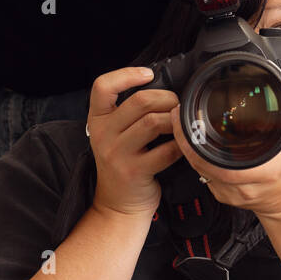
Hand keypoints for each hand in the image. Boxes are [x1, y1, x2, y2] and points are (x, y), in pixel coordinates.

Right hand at [88, 67, 181, 217]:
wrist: (118, 205)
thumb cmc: (124, 164)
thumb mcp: (116, 135)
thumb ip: (130, 113)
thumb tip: (166, 89)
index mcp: (98, 120)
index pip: (102, 87)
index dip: (126, 74)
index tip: (148, 74)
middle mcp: (103, 135)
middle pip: (140, 101)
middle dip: (166, 98)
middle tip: (176, 105)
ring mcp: (117, 154)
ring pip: (153, 122)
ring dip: (174, 120)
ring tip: (179, 124)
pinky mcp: (134, 172)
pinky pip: (166, 150)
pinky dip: (180, 144)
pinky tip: (182, 145)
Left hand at [170, 70, 280, 220]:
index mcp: (261, 171)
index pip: (218, 163)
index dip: (196, 144)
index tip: (185, 121)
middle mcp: (243, 186)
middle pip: (201, 166)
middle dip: (184, 141)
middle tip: (176, 117)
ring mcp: (231, 194)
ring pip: (199, 172)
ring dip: (186, 149)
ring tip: (179, 126)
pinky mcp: (223, 196)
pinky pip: (203, 177)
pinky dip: (195, 160)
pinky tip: (192, 145)